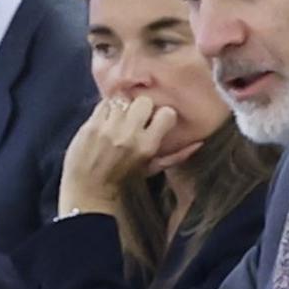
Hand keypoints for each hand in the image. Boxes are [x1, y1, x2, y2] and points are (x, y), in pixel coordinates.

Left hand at [58, 96, 192, 215]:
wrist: (90, 189)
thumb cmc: (124, 179)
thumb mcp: (152, 169)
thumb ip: (176, 155)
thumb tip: (199, 143)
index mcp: (148, 146)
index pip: (166, 113)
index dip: (162, 114)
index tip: (156, 120)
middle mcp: (130, 135)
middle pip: (144, 101)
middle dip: (141, 107)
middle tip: (135, 117)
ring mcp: (108, 128)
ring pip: (123, 99)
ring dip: (122, 107)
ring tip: (119, 119)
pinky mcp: (91, 125)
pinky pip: (104, 103)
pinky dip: (106, 109)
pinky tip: (106, 120)